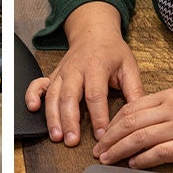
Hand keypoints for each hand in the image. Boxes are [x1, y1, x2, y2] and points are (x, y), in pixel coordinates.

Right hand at [24, 2, 143, 146]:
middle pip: (70, 96)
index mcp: (96, 66)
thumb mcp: (129, 66)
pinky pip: (38, 84)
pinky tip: (33, 108)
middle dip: (70, 120)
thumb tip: (140, 115)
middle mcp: (76, 69)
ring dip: (53, 116)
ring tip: (57, 136)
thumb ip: (134, 90)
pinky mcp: (53, 74)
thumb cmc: (112, 51)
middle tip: (72, 141)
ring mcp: (62, 72)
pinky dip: (32, 95)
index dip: (99, 116)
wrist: (94, 31)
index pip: (96, 94)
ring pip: (53, 95)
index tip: (103, 135)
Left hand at [92, 88, 172, 168]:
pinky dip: (143, 160)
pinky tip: (134, 165)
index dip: (113, 122)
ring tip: (108, 160)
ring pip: (139, 137)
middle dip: (109, 137)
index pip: (132, 107)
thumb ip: (169, 107)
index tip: (103, 133)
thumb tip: (146, 120)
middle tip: (98, 150)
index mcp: (171, 95)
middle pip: (130, 122)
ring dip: (120, 150)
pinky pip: (160, 152)